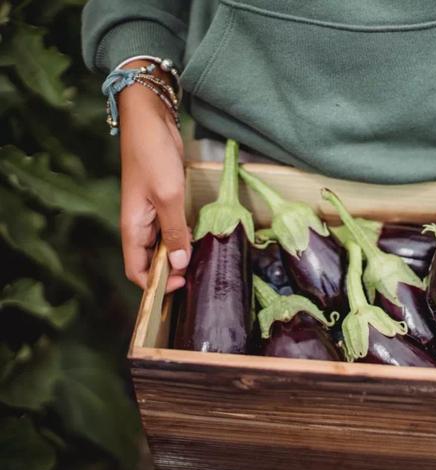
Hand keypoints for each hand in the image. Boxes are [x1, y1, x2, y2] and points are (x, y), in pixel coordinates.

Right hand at [118, 61, 189, 292]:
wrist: (150, 118)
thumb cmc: (153, 155)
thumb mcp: (168, 196)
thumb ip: (174, 231)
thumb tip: (178, 264)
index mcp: (132, 227)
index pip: (137, 270)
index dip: (156, 284)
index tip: (180, 285)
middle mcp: (139, 224)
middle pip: (151, 261)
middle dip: (170, 273)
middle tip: (197, 277)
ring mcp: (152, 212)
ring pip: (163, 245)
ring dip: (179, 255)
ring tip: (202, 263)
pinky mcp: (164, 200)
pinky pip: (172, 228)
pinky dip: (184, 236)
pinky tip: (200, 240)